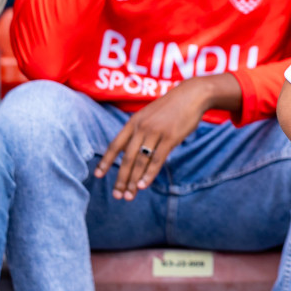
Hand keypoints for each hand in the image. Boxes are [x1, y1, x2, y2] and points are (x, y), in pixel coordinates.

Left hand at [94, 79, 214, 198]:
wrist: (192, 95)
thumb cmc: (171, 107)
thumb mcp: (150, 115)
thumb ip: (140, 130)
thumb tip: (133, 149)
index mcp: (133, 122)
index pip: (115, 145)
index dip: (106, 161)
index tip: (97, 175)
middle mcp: (141, 128)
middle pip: (127, 157)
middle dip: (121, 179)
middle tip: (117, 196)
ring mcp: (155, 132)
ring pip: (140, 161)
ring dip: (133, 181)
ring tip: (129, 196)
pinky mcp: (170, 138)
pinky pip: (157, 159)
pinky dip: (149, 174)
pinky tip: (143, 185)